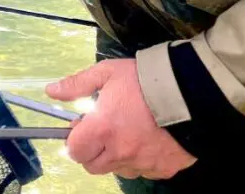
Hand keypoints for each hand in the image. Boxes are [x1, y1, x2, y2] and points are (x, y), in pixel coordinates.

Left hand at [46, 59, 196, 179]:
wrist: (193, 92)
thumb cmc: (145, 79)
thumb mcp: (107, 72)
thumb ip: (77, 84)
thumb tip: (51, 91)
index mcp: (103, 129)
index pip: (74, 150)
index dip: (75, 138)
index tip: (83, 125)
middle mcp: (121, 152)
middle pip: (93, 166)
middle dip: (92, 151)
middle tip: (103, 130)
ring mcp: (144, 163)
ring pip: (118, 171)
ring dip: (116, 157)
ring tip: (127, 133)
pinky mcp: (164, 170)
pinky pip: (144, 171)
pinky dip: (140, 160)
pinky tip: (147, 140)